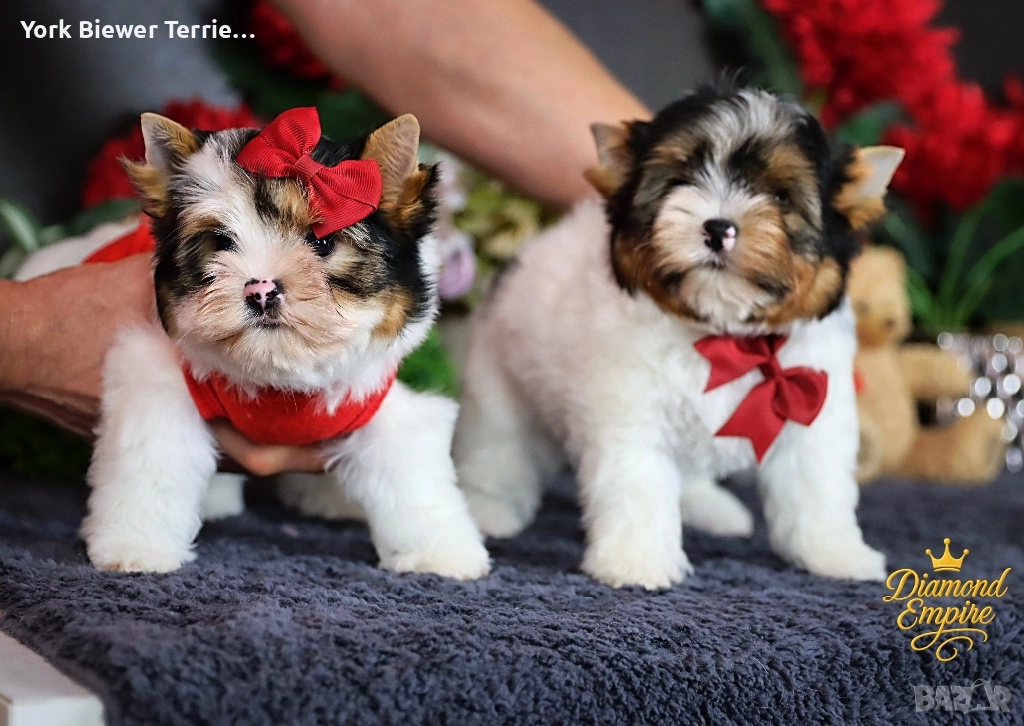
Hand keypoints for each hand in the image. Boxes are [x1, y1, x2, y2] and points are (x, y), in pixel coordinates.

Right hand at [0, 256, 325, 476]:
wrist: (8, 343)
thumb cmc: (69, 318)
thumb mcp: (138, 287)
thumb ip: (191, 277)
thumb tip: (246, 252)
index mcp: (179, 410)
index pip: (252, 450)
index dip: (300, 450)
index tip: (339, 439)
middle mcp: (172, 433)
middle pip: (250, 458)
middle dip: (298, 449)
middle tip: (340, 431)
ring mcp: (157, 434)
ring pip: (227, 449)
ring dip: (268, 437)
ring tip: (311, 418)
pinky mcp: (142, 427)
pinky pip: (200, 434)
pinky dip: (233, 424)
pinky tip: (253, 404)